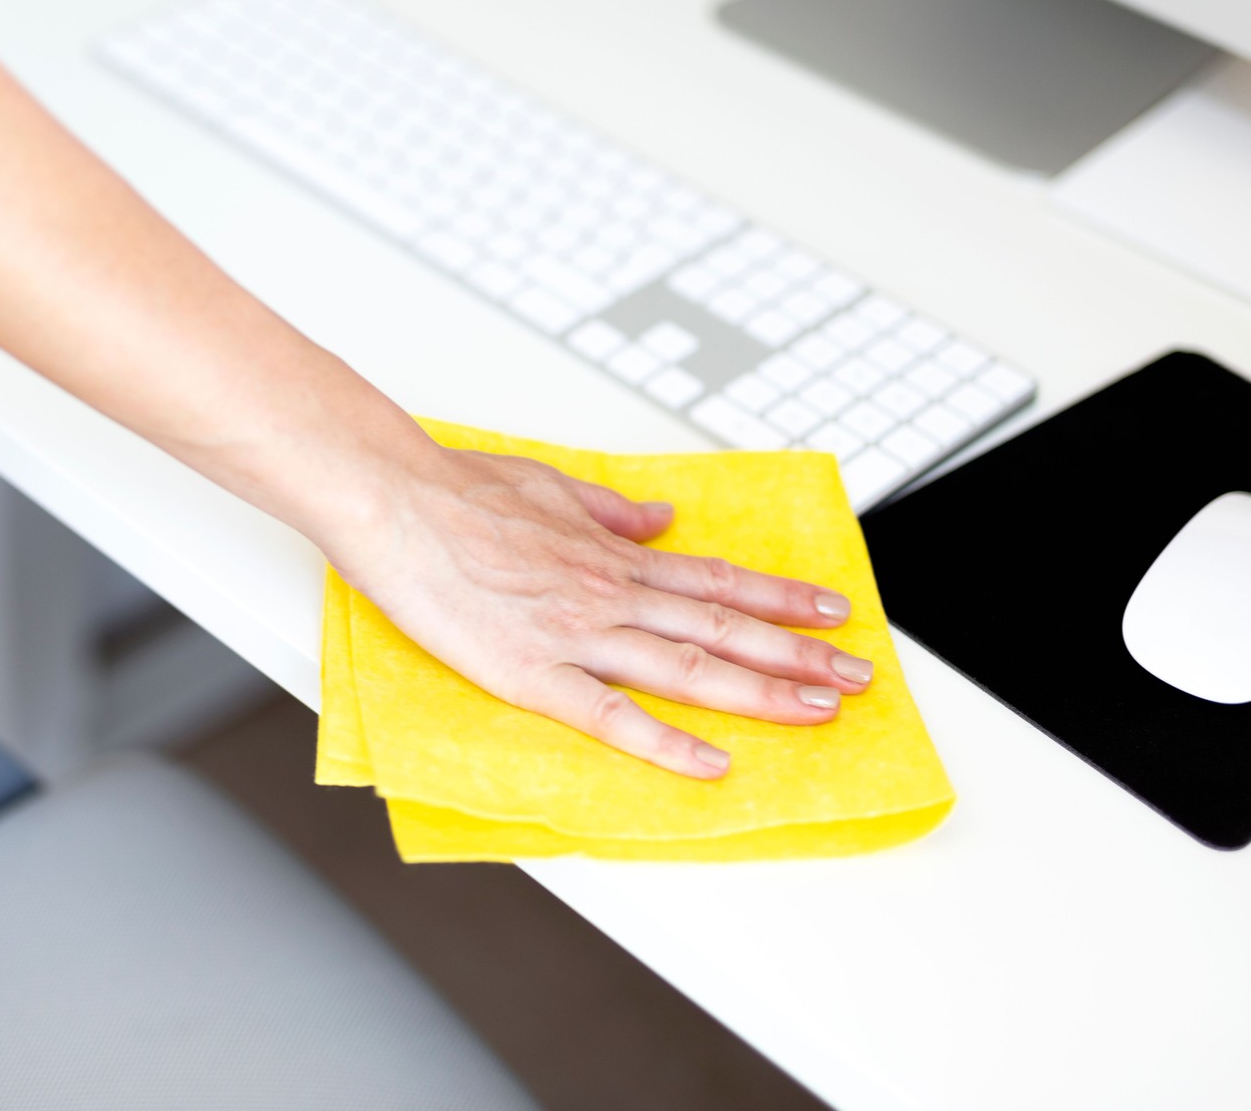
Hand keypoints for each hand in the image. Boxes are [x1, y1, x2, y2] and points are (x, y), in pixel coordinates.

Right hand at [324, 446, 874, 778]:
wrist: (393, 497)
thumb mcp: (549, 487)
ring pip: (686, 666)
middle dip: (796, 654)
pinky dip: (664, 742)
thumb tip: (659, 519)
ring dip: (759, 691)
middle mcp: (609, 593)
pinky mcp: (529, 671)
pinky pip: (609, 715)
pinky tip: (710, 764)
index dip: (780, 599)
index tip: (832, 612)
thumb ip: (609, 512)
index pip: (716, 580)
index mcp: (611, 555)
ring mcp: (574, 633)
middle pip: (721, 626)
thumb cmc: (456, 491)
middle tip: (857, 678)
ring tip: (818, 711)